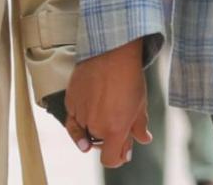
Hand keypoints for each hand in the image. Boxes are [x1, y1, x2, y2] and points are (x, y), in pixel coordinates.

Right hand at [64, 39, 151, 167]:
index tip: (122, 151)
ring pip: (86, 131)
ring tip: (107, 104)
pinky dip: (80, 117)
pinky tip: (90, 107)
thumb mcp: (140, 105)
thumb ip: (139, 127)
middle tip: (119, 119)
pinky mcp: (70, 101)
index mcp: (115, 130)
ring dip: (94, 125)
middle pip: (100, 144)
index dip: (118, 157)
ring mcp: (80, 114)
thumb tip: (143, 140)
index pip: (111, 160)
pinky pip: (73, 118)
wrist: (112, 52)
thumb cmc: (129, 78)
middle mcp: (95, 126)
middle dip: (109, 137)